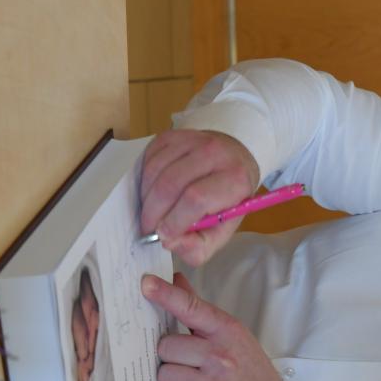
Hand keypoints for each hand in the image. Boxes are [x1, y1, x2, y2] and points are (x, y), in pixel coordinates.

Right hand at [139, 129, 260, 266]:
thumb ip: (199, 246)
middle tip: (149, 228)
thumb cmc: (227, 200)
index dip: (174, 221)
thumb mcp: (222, 231)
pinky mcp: (175, 134)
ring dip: (146, 198)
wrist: (233, 160)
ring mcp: (193, 139)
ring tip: (151, 213)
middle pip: (170, 184)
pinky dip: (145, 181)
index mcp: (235, 179)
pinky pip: (149, 158)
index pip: (196, 199)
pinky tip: (152, 193)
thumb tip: (170, 242)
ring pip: (156, 171)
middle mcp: (215, 153)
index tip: (163, 235)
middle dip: (153, 212)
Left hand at [141, 272, 288, 380]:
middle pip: (166, 347)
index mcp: (226, 332)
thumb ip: (198, 309)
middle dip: (171, 356)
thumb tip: (175, 279)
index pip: (191, 308)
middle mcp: (220, 357)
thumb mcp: (230, 334)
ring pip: (164, 376)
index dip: (166, 295)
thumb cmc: (246, 369)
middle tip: (190, 364)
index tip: (146, 284)